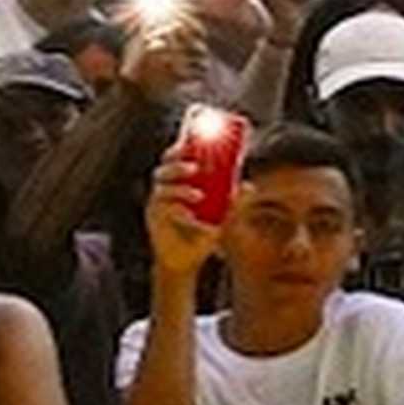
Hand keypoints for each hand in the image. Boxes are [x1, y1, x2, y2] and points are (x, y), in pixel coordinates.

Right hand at [142, 129, 226, 285]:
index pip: (173, 159)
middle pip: (164, 170)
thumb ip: (232, 201)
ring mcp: (157, 204)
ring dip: (180, 190)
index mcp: (177, 183)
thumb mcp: (220, 216)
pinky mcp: (154, 220)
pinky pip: (163, 211)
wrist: (186, 261)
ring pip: (162, 188)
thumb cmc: (200, 234)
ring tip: (198, 196)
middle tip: (194, 168)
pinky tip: (191, 217)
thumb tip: (249, 187)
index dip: (178, 149)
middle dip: (177, 166)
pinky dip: (179, 212)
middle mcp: (164, 190)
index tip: (190, 143)